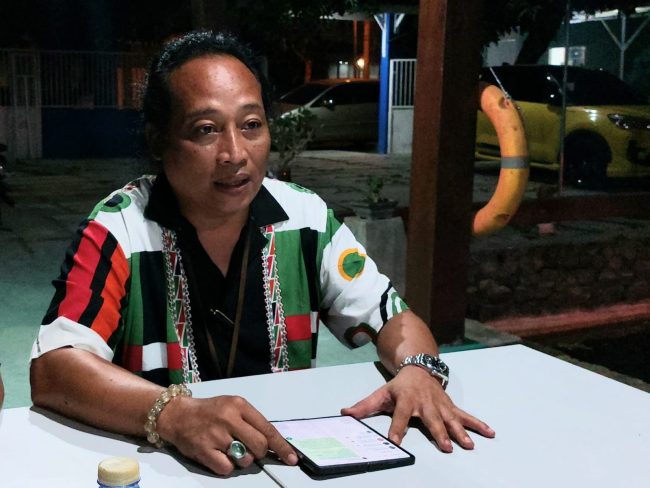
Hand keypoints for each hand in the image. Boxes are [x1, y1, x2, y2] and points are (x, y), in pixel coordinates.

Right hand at [157, 395, 297, 474]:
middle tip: (250, 451)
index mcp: (239, 405)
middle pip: (259, 446)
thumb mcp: (232, 407)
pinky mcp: (204, 450)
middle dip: (259, 453)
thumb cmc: (210, 411)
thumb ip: (251, 422)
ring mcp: (216, 435)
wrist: (177, 414)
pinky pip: (227, 468)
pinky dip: (226, 467)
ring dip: (241, 460)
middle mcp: (229, 418)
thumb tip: (272, 444)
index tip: (292, 458)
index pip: (267, 429)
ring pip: (244, 459)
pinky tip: (218, 455)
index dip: (281, 447)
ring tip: (228, 449)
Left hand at [341, 366, 494, 451]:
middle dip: (439, 433)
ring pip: (451, 419)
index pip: (399, 416)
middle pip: (432, 420)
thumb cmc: (399, 385)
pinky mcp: (450, 406)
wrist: (418, 367)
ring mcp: (440, 404)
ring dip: (461, 431)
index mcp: (406, 400)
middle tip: (447, 447)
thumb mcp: (381, 393)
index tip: (395, 441)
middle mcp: (425, 403)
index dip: (396, 429)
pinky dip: (478, 423)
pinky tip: (489, 432)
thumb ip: (364, 406)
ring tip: (469, 444)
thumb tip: (345, 414)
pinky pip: (465, 415)